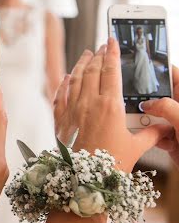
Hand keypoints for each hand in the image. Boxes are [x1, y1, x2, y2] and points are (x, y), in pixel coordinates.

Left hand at [54, 39, 169, 171]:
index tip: (112, 40)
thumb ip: (151, 134)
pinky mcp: (60, 120)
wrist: (83, 182)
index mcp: (110, 106)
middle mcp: (89, 103)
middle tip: (101, 46)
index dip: (112, 53)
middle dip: (97, 55)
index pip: (111, 70)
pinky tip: (66, 78)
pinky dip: (63, 83)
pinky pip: (60, 95)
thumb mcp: (136, 148)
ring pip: (75, 79)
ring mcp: (72, 110)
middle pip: (92, 70)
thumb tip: (164, 127)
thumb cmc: (111, 165)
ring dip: (80, 64)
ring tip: (85, 55)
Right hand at [140, 66, 178, 165]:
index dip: (159, 69)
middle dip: (148, 100)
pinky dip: (156, 138)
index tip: (140, 64)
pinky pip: (156, 134)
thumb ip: (166, 107)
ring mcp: (177, 124)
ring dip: (151, 122)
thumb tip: (147, 104)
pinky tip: (168, 143)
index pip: (174, 75)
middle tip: (137, 101)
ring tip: (156, 128)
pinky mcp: (172, 140)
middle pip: (160, 96)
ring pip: (155, 116)